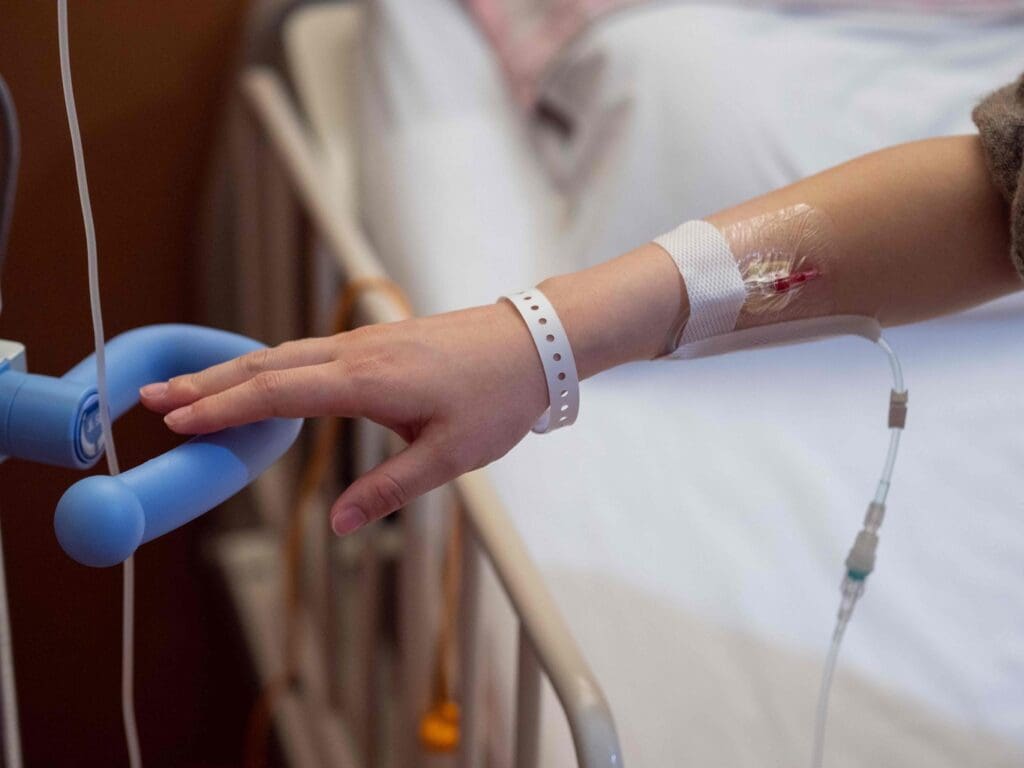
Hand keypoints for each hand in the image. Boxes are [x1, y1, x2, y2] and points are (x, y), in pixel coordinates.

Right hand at [139, 303, 547, 534]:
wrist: (533, 343)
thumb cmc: (496, 398)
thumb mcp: (451, 455)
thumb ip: (391, 489)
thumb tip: (337, 525)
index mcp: (368, 381)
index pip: (277, 393)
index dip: (224, 409)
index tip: (177, 421)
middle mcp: (356, 353)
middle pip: (265, 365)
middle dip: (206, 384)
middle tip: (152, 398)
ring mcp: (364, 341)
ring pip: (282, 353)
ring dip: (230, 371)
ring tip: (186, 387)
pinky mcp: (377, 339)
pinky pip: (307, 349)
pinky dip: (266, 363)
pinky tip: (254, 375)